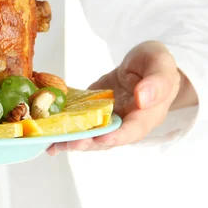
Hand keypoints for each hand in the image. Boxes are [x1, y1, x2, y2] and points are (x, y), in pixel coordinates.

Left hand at [48, 41, 187, 154]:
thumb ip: (157, 81)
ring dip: (73, 141)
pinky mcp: (94, 114)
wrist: (143, 65)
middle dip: (88, 142)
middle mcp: (126, 123)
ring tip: (53, 143)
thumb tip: (144, 98)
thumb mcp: (159, 63)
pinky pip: (81, 125)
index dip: (117, 136)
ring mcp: (108, 120)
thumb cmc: (155, 63)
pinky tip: (48, 139)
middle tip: (69, 143)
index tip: (101, 138)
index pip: (133, 130)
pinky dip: (65, 132)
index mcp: (147, 114)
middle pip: (108, 139)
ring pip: (92, 136)